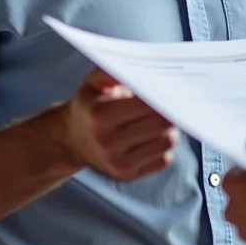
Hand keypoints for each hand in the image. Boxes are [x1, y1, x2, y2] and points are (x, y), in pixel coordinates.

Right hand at [62, 67, 178, 180]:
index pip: (147, 103)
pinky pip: (163, 159)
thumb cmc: (88, 105)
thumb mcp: (93, 82)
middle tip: (174, 100)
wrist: (71, 140)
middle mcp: (108, 142)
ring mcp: (119, 163)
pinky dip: (165, 146)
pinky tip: (155, 136)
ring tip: (162, 118)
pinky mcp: (128, 176)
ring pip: (166, 142)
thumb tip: (142, 67)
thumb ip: (114, 69)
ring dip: (171, 128)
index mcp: (100, 114)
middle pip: (161, 123)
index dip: (163, 94)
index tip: (170, 87)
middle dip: (171, 110)